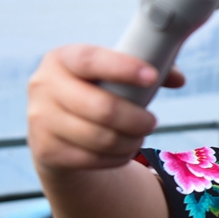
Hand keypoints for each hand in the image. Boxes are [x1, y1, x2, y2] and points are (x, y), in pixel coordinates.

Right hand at [27, 44, 184, 172]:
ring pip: (100, 138)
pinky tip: (125, 149)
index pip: (91, 60)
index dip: (123, 68)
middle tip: (152, 121)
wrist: (54, 125)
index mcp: (62, 58)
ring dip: (130, 140)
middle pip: (101, 108)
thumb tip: (178, 79)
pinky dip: (117, 157)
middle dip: (137, 119)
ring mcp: (40, 120)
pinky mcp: (46, 150)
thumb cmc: (95, 89)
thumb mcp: (111, 72)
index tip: (152, 76)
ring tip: (140, 135)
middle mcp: (44, 86)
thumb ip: (146, 67)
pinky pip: (92, 159)